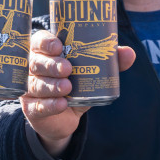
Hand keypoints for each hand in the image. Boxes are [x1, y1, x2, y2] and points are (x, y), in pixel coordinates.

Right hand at [22, 30, 134, 156]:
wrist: (66, 117)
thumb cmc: (77, 86)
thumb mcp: (92, 74)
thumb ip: (110, 62)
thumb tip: (129, 53)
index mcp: (45, 53)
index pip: (38, 41)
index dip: (46, 42)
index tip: (59, 46)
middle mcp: (34, 69)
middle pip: (36, 62)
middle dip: (51, 64)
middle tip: (67, 68)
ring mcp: (30, 89)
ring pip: (36, 84)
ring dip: (51, 85)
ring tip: (67, 87)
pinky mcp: (31, 109)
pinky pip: (37, 106)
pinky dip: (50, 105)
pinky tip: (62, 104)